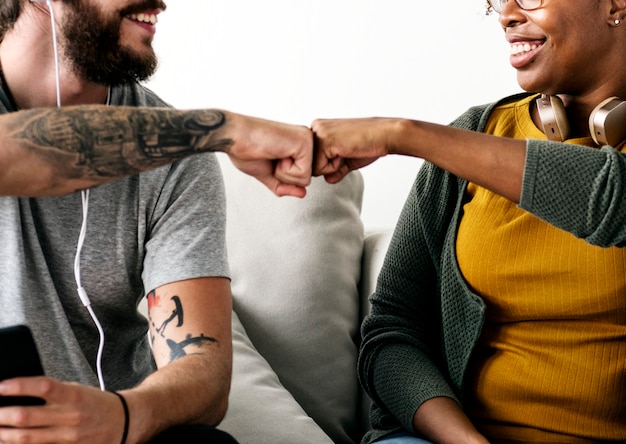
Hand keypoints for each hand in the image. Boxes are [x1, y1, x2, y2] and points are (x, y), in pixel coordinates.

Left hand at [0, 376, 125, 443]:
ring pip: (27, 438)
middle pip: (27, 416)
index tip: (0, 386)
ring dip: (5, 434)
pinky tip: (12, 442)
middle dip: (2, 415)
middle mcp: (70, 416)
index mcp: (73, 395)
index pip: (42, 386)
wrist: (123, 422)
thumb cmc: (95, 403)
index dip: (18, 386)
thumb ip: (52, 392)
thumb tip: (19, 393)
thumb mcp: (77, 390)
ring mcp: (68, 436)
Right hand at [227, 114, 312, 197]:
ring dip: (283, 173)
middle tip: (271, 158)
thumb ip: (285, 185)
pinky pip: (303, 175)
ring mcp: (307, 140)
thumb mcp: (269, 173)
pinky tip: (276, 153)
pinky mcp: (305, 143)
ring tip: (273, 154)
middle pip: (306, 180)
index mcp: (298, 144)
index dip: (282, 177)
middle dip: (283, 177)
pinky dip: (285, 170)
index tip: (270, 159)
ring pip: (306, 179)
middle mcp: (306, 139)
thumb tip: (302, 193)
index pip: (302, 177)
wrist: (235, 137)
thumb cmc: (247, 149)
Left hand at [311, 117, 390, 182]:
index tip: (345, 152)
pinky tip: (346, 152)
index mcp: (319, 129)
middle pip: (309, 163)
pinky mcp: (324, 140)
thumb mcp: (347, 159)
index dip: (329, 164)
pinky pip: (319, 168)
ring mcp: (318, 133)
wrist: (384, 135)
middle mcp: (316, 128)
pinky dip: (334, 167)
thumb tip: (327, 180)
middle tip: (346, 152)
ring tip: (346, 152)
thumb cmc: (369, 144)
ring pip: (313, 167)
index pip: (312, 158)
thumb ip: (335, 170)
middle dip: (328, 166)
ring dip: (331, 167)